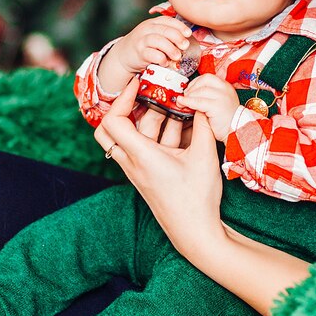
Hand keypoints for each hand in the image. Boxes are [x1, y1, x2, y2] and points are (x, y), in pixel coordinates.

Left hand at [94, 78, 225, 258]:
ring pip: (129, 137)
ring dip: (147, 120)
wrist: (194, 232)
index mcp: (141, 156)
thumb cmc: (197, 197)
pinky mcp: (145, 176)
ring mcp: (136, 171)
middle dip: (127, 106)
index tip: (139, 83)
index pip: (113, 120)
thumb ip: (202, 123)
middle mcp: (132, 163)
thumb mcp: (205, 155)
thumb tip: (201, 99)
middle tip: (147, 93)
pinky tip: (179, 126)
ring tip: (172, 106)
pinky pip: (141, 148)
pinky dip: (155, 134)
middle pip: (110, 128)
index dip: (121, 97)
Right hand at [112, 17, 191, 74]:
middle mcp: (146, 29)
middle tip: (185, 46)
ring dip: (170, 48)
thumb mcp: (154, 35)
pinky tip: (165, 62)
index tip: (188, 33)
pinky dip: (160, 58)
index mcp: (153, 23)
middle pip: (164, 30)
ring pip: (157, 40)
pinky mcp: (138, 53)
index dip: (180, 26)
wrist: (123, 55)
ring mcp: (141, 41)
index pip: (167, 20)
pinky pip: (151, 54)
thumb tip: (188, 41)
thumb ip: (167, 35)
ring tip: (177, 56)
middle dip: (177, 37)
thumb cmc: (144, 46)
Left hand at [176, 74, 238, 140]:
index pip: (207, 77)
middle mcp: (225, 89)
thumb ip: (207, 96)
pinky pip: (198, 102)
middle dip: (191, 87)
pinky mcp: (217, 106)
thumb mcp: (218, 103)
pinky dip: (188, 102)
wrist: (237, 132)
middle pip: (204, 80)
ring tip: (182, 103)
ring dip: (188, 96)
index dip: (195, 82)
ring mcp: (222, 96)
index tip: (188, 90)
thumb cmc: (226, 120)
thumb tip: (188, 94)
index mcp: (225, 86)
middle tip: (185, 96)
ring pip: (200, 91)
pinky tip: (182, 104)